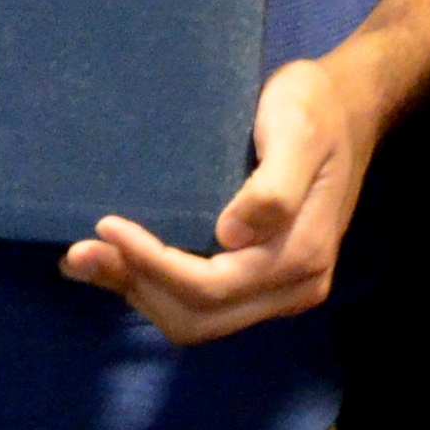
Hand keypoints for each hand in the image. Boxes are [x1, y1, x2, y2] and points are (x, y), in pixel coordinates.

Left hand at [64, 54, 372, 341]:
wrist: (348, 109)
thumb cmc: (316, 109)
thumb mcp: (298, 130)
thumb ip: (273, 186)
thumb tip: (231, 235)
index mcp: (299, 256)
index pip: (210, 287)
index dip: (152, 265)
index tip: (107, 224)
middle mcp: (291, 287)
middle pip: (198, 318)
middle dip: (136, 288)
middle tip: (81, 251)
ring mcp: (278, 290)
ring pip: (196, 320)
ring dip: (139, 293)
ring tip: (86, 258)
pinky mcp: (261, 281)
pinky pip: (204, 304)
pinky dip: (155, 288)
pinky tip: (118, 262)